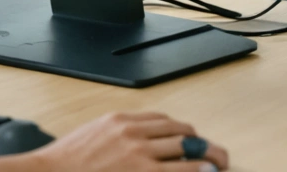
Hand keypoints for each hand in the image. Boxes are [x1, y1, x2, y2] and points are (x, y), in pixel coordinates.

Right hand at [29, 112, 226, 171]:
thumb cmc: (67, 161)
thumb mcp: (94, 136)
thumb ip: (120, 135)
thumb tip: (147, 142)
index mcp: (121, 121)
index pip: (165, 120)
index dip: (184, 131)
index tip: (191, 142)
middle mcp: (134, 134)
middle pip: (183, 133)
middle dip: (204, 145)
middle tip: (218, 157)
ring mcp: (139, 158)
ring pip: (188, 152)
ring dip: (209, 160)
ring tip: (219, 167)